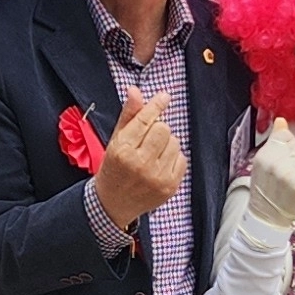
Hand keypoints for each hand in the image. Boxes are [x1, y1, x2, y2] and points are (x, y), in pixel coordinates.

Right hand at [94, 93, 185, 226]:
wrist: (113, 203)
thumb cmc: (114, 168)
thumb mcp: (115, 140)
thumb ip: (128, 115)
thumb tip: (135, 91)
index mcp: (122, 150)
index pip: (145, 120)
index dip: (155, 105)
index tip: (163, 97)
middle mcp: (140, 164)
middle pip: (163, 128)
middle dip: (157, 128)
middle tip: (147, 139)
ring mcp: (156, 177)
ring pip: (174, 142)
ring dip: (166, 144)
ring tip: (152, 154)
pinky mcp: (169, 186)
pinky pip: (181, 158)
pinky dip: (173, 158)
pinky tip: (159, 165)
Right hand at [243, 121, 294, 229]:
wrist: (267, 216)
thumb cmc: (266, 188)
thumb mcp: (263, 162)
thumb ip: (273, 140)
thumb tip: (281, 120)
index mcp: (264, 155)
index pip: (286, 136)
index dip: (290, 144)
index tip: (287, 155)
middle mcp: (275, 163)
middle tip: (292, 168)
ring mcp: (288, 174)